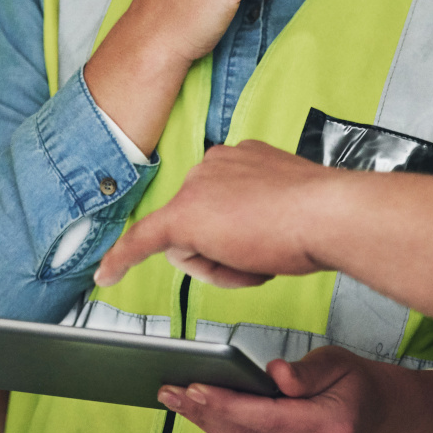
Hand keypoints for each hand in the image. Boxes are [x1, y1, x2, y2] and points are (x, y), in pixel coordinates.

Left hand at [96, 140, 344, 287]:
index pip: (222, 202)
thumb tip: (245, 239)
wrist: (325, 214)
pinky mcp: (183, 216)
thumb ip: (259, 215)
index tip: (254, 225)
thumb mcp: (286, 209)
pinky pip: (142, 241)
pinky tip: (108, 275)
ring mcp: (196, 186)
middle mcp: (213, 164)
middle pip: (202, 225)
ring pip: (191, 243)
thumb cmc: (319, 217)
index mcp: (239, 157)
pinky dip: (123, 259)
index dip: (238, 229)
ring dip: (220, 264)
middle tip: (265, 254)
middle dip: (227, 251)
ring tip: (257, 255)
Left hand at [157, 346, 432, 432]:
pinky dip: (218, 428)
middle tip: (169, 390)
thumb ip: (308, 371)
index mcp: (327, 426)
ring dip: (204, 422)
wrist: (380, 414)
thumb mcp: (340, 363)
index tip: (197, 388)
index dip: (229, 404)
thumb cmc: (358, 384)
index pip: (267, 417)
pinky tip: (195, 409)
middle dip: (204, 414)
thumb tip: (276, 373)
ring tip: (172, 396)